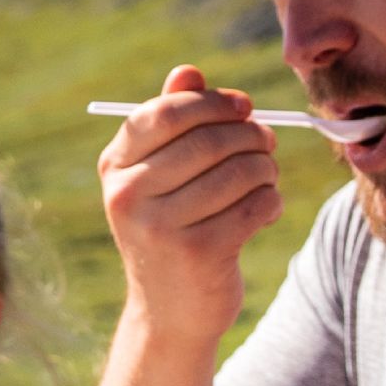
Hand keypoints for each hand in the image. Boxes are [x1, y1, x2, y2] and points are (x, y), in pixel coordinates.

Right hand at [95, 65, 282, 348]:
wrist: (169, 313)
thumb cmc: (170, 229)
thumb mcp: (159, 177)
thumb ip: (172, 122)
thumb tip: (189, 71)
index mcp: (115, 168)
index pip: (164, 113)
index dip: (212, 103)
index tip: (244, 107)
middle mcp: (129, 196)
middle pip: (209, 140)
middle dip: (250, 136)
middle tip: (267, 142)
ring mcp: (161, 227)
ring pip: (240, 170)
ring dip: (265, 169)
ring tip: (265, 178)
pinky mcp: (199, 254)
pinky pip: (256, 204)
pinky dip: (271, 201)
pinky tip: (264, 210)